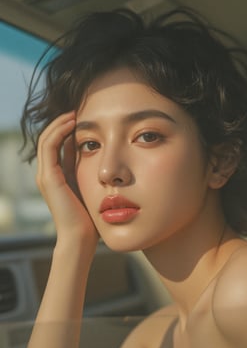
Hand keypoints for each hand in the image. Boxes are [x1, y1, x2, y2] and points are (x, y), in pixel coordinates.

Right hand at [36, 112, 98, 255]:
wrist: (81, 238)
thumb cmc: (91, 216)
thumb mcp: (91, 186)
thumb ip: (90, 170)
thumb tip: (99, 152)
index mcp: (57, 174)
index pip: (58, 143)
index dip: (69, 128)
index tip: (86, 117)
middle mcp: (48, 173)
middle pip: (50, 137)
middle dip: (63, 121)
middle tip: (80, 110)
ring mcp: (45, 175)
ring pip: (47, 138)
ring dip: (60, 123)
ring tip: (76, 113)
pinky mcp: (48, 177)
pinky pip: (49, 146)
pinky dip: (59, 131)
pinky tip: (73, 123)